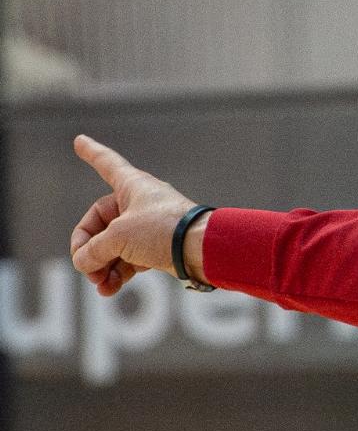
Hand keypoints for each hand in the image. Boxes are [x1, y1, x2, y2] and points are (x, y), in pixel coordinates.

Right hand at [70, 133, 199, 296]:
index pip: (106, 164)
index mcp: (131, 184)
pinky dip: (118, 273)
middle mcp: (139, 202)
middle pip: (101, 223)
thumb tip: (83, 263)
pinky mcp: (158, 248)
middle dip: (90, 248)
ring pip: (115, 245)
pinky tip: (109, 289)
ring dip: (103, 266)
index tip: (79, 141)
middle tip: (86, 269)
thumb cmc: (164, 231)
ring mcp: (149, 226)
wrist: (203, 251)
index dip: (92, 153)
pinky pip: (130, 259)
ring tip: (98, 285)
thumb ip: (95, 249)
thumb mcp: (119, 237)